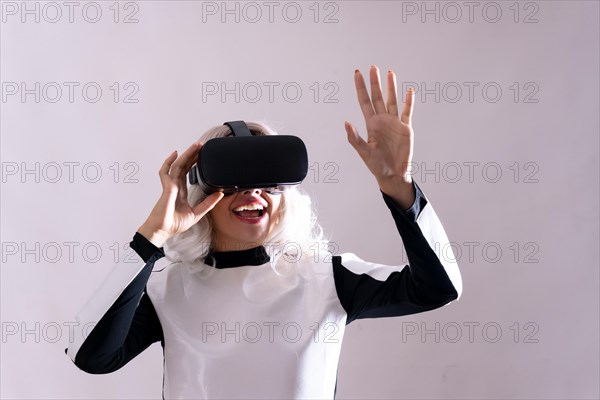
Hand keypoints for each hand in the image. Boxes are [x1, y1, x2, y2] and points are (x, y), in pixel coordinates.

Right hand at [138, 142, 223, 247]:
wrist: (163, 231)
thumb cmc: (174, 224)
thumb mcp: (197, 213)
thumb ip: (208, 203)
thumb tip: (220, 194)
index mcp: (181, 192)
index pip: (187, 173)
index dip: (194, 164)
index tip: (201, 156)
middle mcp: (175, 187)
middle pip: (183, 166)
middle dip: (192, 155)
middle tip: (200, 146)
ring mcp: (170, 186)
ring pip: (178, 165)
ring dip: (186, 155)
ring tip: (195, 146)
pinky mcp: (166, 188)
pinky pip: (165, 172)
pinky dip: (168, 162)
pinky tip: (175, 155)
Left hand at [345, 65, 415, 208]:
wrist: (393, 174)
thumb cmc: (377, 165)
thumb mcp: (364, 152)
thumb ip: (355, 138)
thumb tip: (346, 123)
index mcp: (371, 124)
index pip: (364, 101)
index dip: (360, 87)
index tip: (357, 73)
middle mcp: (382, 120)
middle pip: (378, 97)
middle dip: (375, 82)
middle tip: (373, 67)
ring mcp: (394, 123)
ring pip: (392, 100)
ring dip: (391, 87)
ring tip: (390, 73)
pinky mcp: (406, 128)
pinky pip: (407, 111)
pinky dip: (409, 101)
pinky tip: (409, 91)